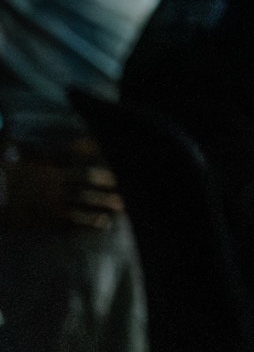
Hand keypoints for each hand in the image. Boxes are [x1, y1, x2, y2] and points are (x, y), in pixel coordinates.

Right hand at [1, 138, 124, 228]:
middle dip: (105, 196)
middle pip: (87, 193)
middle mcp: (56, 190)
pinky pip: (64, 224)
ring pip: (79, 210)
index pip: (84, 174)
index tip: (117, 178)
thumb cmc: (2, 178)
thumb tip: (13, 141)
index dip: (102, 176)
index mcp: (53, 174)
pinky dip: (79, 226)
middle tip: (124, 200)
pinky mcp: (43, 220)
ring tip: (114, 215)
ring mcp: (51, 206)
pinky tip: (92, 229)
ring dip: (97, 213)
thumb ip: (19, 150)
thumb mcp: (13, 161)